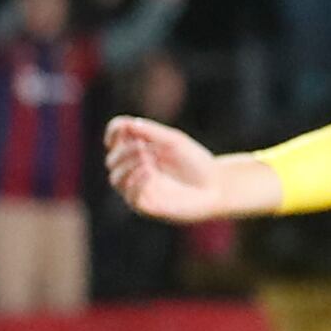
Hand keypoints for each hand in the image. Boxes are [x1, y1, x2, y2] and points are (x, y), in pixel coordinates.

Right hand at [104, 116, 265, 220]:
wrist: (218, 188)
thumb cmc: (197, 163)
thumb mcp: (174, 142)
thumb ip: (150, 132)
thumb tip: (125, 124)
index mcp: (139, 152)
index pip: (115, 141)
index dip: (113, 132)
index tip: (121, 128)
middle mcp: (135, 170)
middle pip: (113, 160)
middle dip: (124, 151)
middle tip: (142, 147)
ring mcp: (139, 189)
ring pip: (116, 179)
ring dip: (127, 166)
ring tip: (146, 158)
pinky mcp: (148, 206)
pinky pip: (131, 197)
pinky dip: (135, 183)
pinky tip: (148, 172)